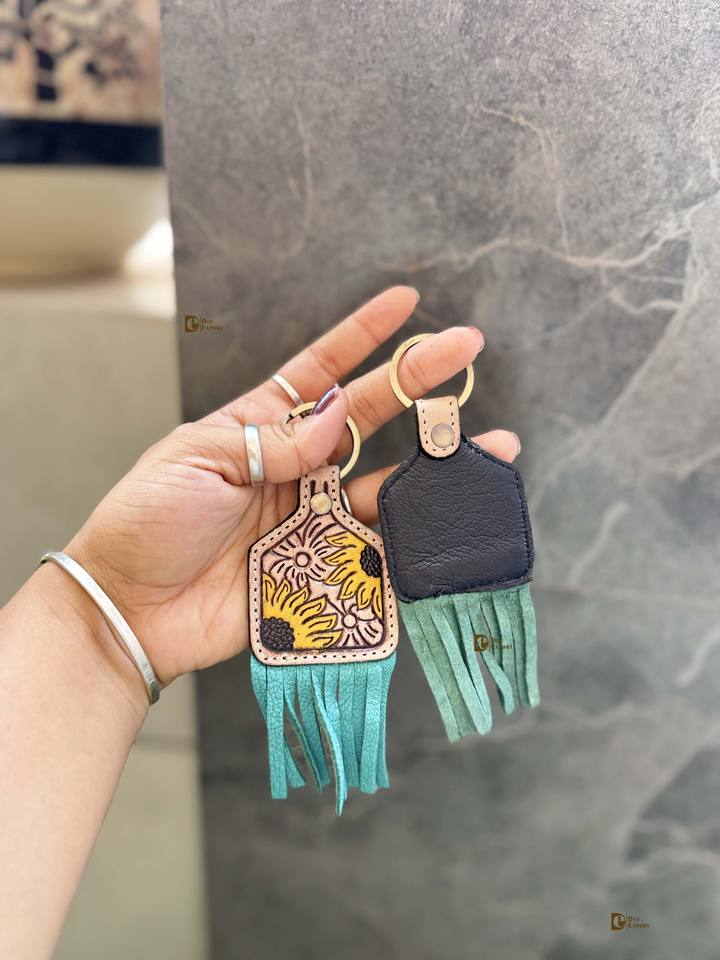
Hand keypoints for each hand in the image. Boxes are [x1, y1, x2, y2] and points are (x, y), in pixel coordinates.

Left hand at [66, 287, 519, 687]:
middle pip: (367, 416)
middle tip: (468, 349)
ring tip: (490, 447)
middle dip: (417, 381)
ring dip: (436, 466)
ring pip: (387, 484)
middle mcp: (294, 467)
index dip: (363, 334)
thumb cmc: (148, 521)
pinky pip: (377, 550)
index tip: (406, 302)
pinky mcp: (320, 568)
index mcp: (257, 427)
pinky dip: (415, 538)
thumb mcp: (200, 458)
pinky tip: (451, 520)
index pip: (320, 369)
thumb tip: (336, 413)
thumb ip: (273, 440)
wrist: (132, 607)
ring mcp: (312, 517)